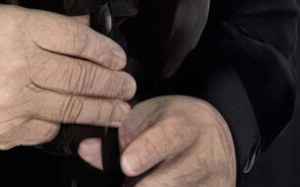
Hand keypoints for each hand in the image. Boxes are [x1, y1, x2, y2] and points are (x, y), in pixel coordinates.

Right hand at [0, 5, 134, 148]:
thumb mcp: (3, 17)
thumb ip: (48, 26)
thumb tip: (88, 28)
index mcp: (16, 29)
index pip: (76, 40)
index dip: (105, 51)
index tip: (118, 58)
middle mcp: (17, 65)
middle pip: (80, 76)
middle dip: (112, 83)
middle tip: (127, 85)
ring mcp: (12, 101)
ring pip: (71, 107)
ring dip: (102, 109)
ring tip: (118, 108)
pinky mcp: (7, 129)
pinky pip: (48, 129)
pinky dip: (63, 124)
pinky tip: (75, 120)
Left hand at [78, 95, 234, 185]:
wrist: (213, 134)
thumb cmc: (173, 125)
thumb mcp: (144, 119)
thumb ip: (115, 138)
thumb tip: (85, 149)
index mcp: (185, 128)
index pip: (166, 141)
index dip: (145, 153)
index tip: (126, 164)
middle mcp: (205, 158)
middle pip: (174, 179)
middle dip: (144, 185)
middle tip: (124, 182)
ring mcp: (214, 183)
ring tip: (137, 181)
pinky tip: (152, 183)